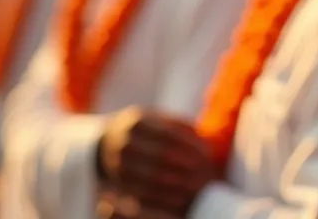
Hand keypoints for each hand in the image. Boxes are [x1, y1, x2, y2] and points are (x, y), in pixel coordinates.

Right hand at [97, 107, 218, 214]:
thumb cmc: (145, 129)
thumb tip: (202, 135)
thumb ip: (179, 125)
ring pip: (153, 177)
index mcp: (138, 122)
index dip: (191, 144)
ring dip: (179, 183)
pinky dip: (164, 196)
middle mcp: (126, 141)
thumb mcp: (158, 119)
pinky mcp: (119, 181)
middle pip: (162, 156)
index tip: (208, 152)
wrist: (109, 141)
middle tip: (207, 172)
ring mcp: (119, 162)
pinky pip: (143, 193)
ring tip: (198, 186)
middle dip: (188, 165)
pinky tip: (181, 197)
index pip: (170, 134)